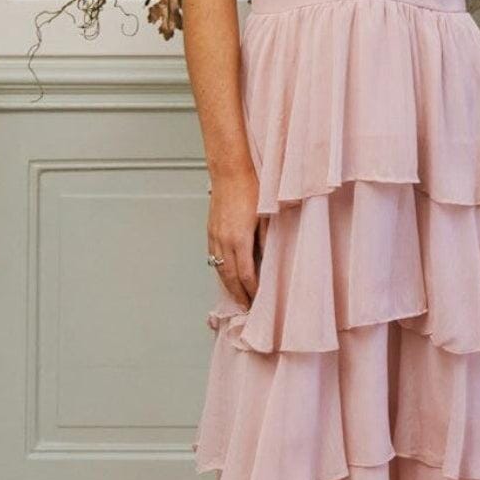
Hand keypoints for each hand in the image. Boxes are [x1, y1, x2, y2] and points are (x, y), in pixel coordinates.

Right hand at [207, 171, 268, 306]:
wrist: (229, 172)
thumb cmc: (251, 188)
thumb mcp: (265, 216)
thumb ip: (265, 240)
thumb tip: (268, 259)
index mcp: (239, 240)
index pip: (246, 274)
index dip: (252, 290)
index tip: (258, 300)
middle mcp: (224, 241)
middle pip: (230, 277)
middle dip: (238, 294)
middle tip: (246, 307)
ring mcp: (215, 236)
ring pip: (220, 269)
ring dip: (228, 285)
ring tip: (237, 297)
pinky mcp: (210, 231)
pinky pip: (214, 257)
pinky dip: (221, 270)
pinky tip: (226, 275)